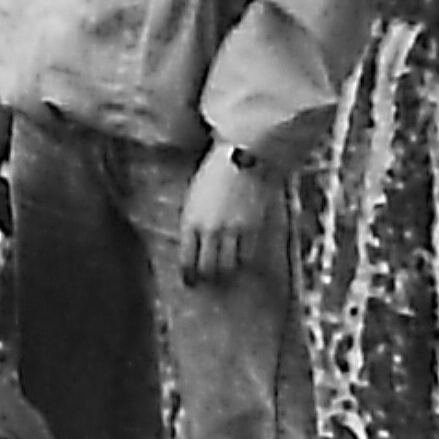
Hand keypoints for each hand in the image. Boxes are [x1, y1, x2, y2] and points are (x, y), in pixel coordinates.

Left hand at [178, 141, 277, 283]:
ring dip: (226, 272)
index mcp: (190, 221)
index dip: (189, 275)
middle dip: (207, 277)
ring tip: (227, 272)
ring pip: (228, 266)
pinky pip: (246, 256)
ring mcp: (231, 231)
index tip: (190, 281)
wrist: (243, 157)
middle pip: (207, 268)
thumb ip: (193, 222)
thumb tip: (194, 246)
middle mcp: (209, 230)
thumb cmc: (215, 173)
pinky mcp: (251, 229)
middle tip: (210, 280)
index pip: (187, 259)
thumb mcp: (195, 197)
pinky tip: (242, 259)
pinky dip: (243, 261)